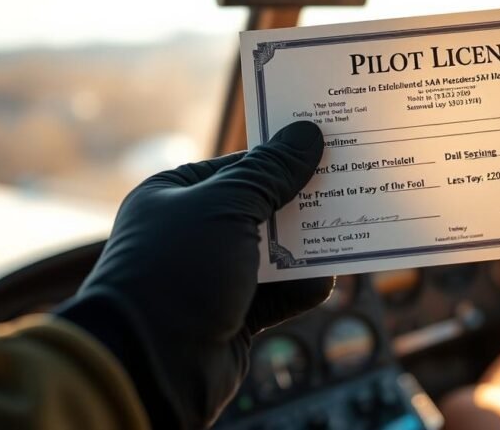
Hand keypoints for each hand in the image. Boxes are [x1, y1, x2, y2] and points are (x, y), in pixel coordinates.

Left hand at [56, 121, 333, 428]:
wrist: (149, 364)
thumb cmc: (177, 270)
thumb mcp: (226, 206)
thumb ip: (271, 173)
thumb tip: (308, 134)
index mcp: (175, 194)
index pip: (239, 166)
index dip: (282, 156)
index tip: (327, 145)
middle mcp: (193, 232)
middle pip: (260, 207)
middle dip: (301, 200)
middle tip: (351, 183)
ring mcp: (213, 276)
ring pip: (273, 252)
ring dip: (308, 245)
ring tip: (351, 227)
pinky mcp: (232, 315)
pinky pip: (277, 295)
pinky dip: (301, 289)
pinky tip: (327, 279)